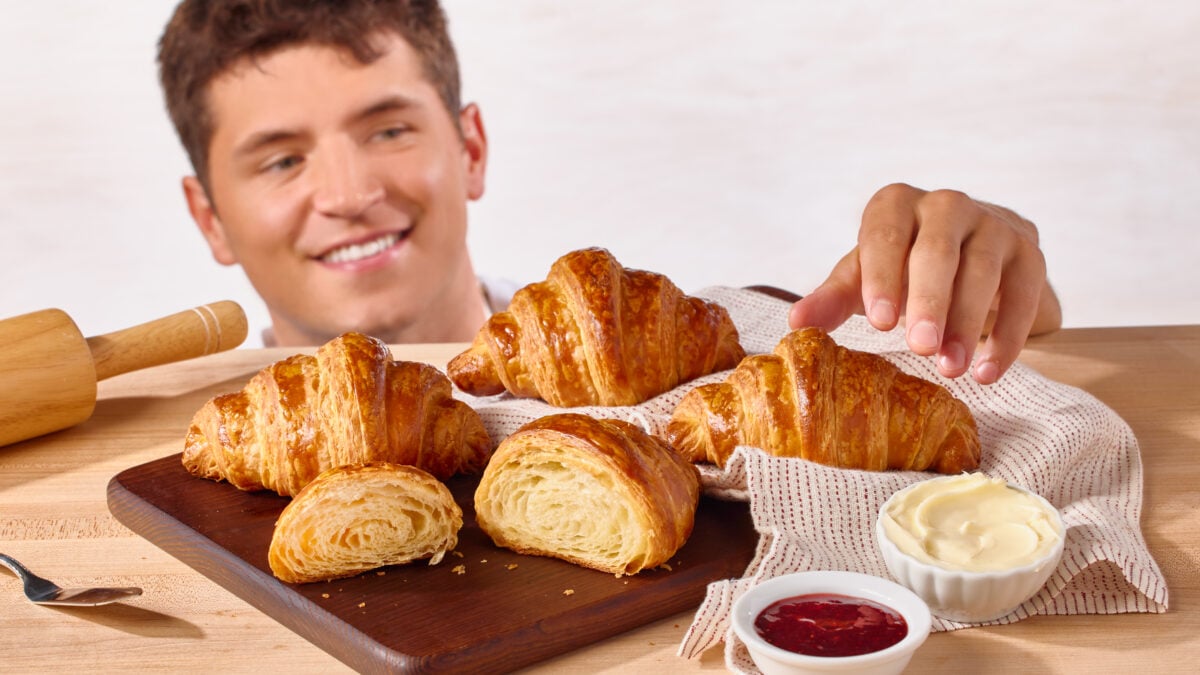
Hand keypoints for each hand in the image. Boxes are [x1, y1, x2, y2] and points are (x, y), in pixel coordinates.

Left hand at [788, 183, 1061, 384]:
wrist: (968, 258)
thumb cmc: (902, 268)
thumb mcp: (864, 279)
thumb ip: (833, 298)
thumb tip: (797, 324)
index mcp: (895, 205)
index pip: (884, 235)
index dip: (882, 277)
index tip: (879, 323)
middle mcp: (945, 205)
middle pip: (937, 251)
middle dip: (929, 302)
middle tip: (920, 348)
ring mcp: (992, 224)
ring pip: (983, 270)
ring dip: (967, 323)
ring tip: (951, 368)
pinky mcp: (1029, 250)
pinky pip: (1025, 292)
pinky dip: (1008, 335)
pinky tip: (988, 371)